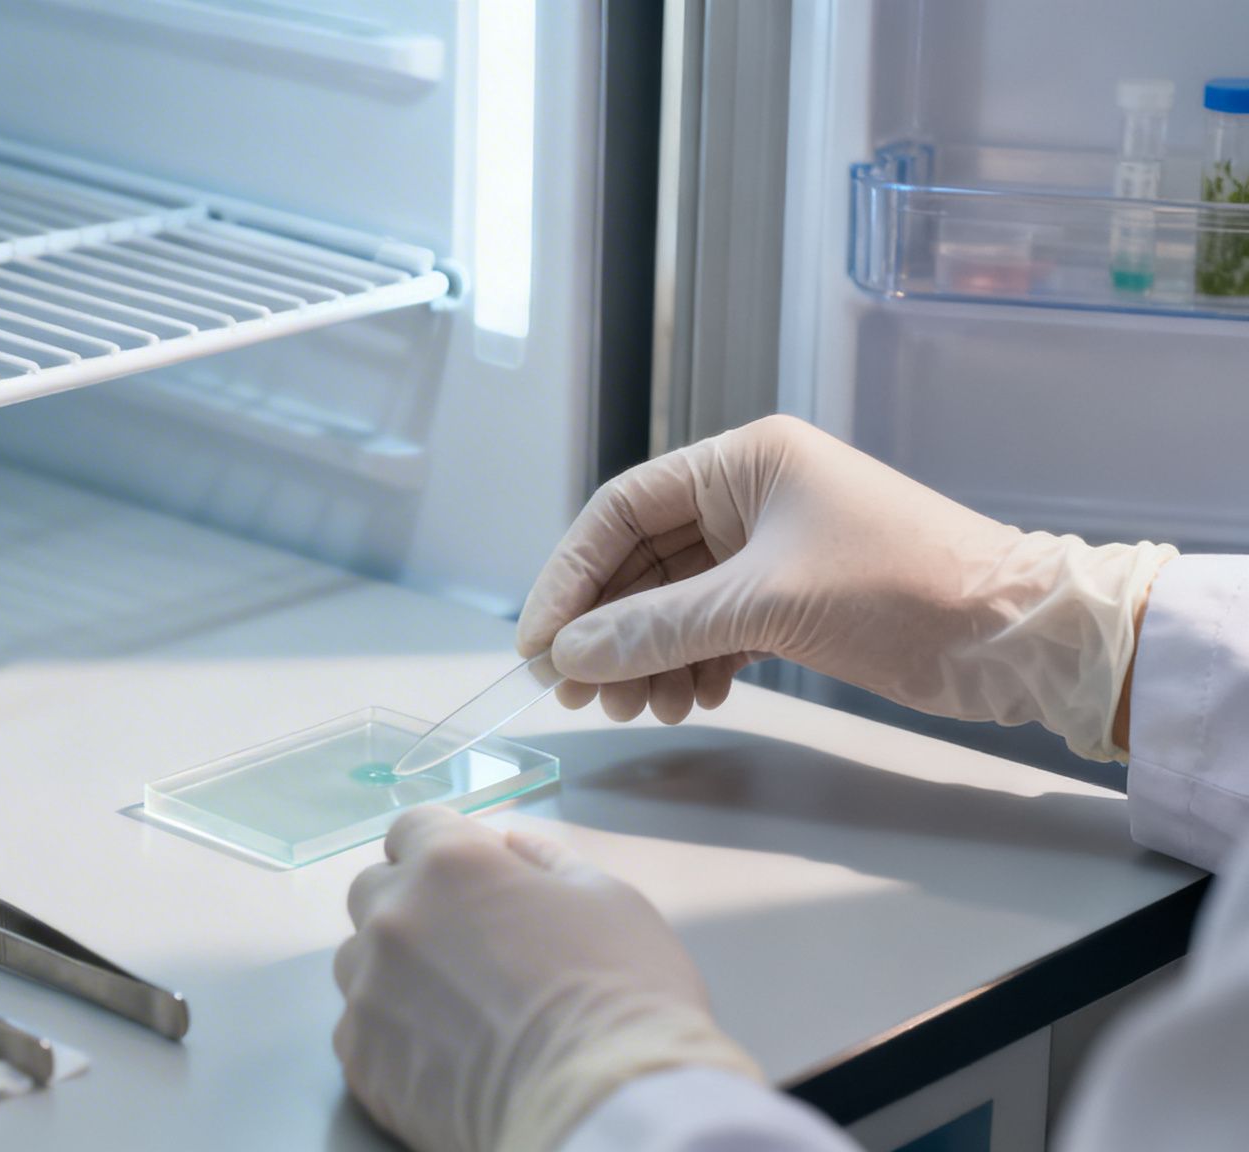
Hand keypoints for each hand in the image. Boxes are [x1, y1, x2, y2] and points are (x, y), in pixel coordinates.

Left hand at [333, 808, 758, 1151]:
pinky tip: (444, 1057)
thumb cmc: (622, 994)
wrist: (601, 1110)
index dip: (441, 848)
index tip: (472, 881)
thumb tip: (512, 846)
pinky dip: (393, 1035)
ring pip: (360, 961)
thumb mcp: (608, 901)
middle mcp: (394, 917)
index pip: (411, 828)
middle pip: (374, 890)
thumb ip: (549, 862)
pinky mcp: (360, 1058)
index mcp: (451, 865)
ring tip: (456, 1009)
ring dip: (395, 970)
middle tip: (469, 947)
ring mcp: (369, 990)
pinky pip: (361, 1029)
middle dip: (412, 904)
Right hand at [515, 415, 1175, 760]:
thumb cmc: (903, 591)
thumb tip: (569, 655)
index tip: (538, 645)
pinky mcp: (794, 596)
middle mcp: (751, 494)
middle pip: (640, 560)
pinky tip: (690, 699)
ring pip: (673, 600)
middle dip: (606, 628)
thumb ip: (657, 629)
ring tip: (639, 707)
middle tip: (579, 692)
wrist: (1018, 637)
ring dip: (645, 655)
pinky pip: (713, 626)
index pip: (620, 510)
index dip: (569, 577)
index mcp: (743, 462)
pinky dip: (691, 663)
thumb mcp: (766, 605)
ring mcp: (772, 547)